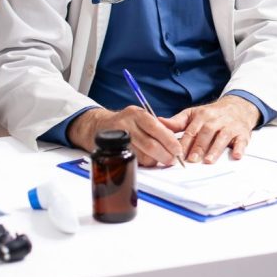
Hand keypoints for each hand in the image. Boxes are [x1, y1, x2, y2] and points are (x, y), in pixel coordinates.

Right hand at [68, 106, 183, 166]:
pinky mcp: (113, 150)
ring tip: (161, 160)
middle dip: (164, 154)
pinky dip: (144, 162)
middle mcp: (126, 124)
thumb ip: (155, 126)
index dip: (169, 141)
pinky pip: (133, 160)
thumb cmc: (125, 122)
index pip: (156, 128)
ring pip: (142, 155)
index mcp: (137, 114)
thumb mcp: (140, 117)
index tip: (178, 150)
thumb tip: (174, 142)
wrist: (98, 125)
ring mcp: (118, 137)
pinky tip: (148, 160)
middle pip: (150, 144)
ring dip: (155, 161)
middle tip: (172, 159)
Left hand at [164, 95, 259, 163]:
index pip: (191, 130)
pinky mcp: (242, 133)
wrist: (237, 107)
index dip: (184, 142)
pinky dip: (239, 148)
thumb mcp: (193, 114)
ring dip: (216, 149)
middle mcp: (216, 120)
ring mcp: (230, 126)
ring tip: (209, 161)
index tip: (177, 153)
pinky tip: (236, 155)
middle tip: (192, 160)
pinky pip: (241, 141)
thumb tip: (159, 122)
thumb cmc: (212, 114)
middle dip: (199, 147)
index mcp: (202, 116)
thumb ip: (177, 122)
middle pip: (206, 133)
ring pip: (222, 137)